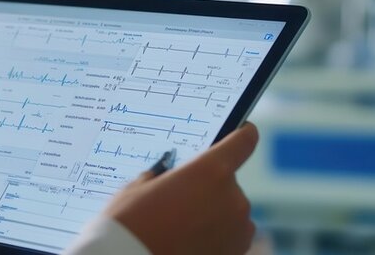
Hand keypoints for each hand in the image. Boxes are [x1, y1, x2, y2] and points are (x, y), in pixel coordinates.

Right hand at [104, 123, 258, 254]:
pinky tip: (188, 241)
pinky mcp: (239, 251)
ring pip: (229, 210)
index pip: (243, 140)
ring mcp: (239, 227)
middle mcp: (233, 196)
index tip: (241, 131)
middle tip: (179, 200)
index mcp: (211, 171)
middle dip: (207, 187)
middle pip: (227, 181)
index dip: (242, 134)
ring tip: (180, 226)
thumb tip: (169, 176)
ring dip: (212, 213)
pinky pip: (231, 234)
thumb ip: (164, 174)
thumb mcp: (138, 189)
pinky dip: (215, 235)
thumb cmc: (130, 226)